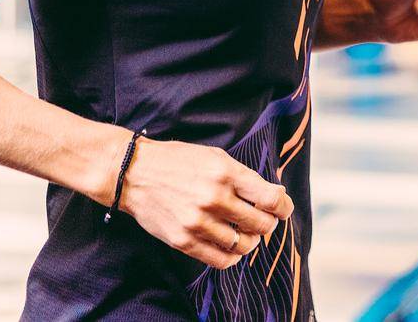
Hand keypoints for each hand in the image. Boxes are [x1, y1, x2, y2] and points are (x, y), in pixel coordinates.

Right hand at [119, 136, 293, 269]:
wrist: (134, 173)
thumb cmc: (179, 162)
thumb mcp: (216, 157)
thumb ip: (244, 177)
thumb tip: (275, 196)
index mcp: (226, 173)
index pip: (270, 198)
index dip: (283, 207)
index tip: (283, 209)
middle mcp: (214, 198)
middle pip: (261, 224)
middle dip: (269, 224)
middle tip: (265, 221)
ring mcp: (198, 222)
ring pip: (244, 245)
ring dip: (252, 241)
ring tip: (248, 235)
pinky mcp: (183, 240)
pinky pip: (220, 260)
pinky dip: (233, 257)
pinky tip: (232, 248)